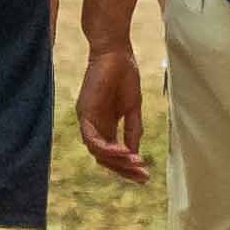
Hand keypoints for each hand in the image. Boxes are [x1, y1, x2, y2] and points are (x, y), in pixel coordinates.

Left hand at [76, 33, 147, 184]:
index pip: (112, 155)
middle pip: (104, 159)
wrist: (116, 52)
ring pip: (97, 153)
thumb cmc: (125, 76)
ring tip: (137, 164)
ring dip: (117, 161)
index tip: (146, 176)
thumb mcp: (133, 109)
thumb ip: (132, 131)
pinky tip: (124, 152)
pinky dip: (108, 149)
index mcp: (105, 126)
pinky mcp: (84, 112)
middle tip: (143, 176)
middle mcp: (93, 126)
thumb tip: (135, 155)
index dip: (128, 167)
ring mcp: (87, 120)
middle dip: (124, 169)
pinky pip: (92, 139)